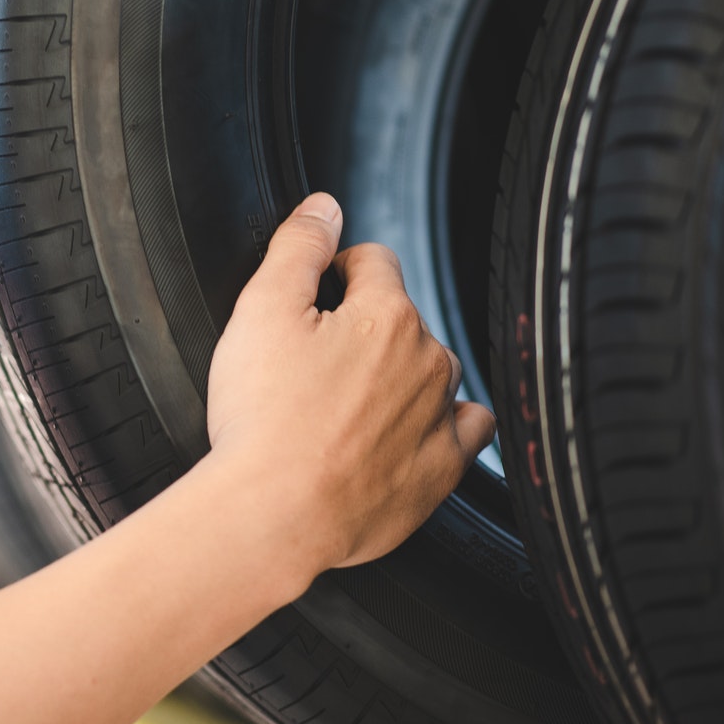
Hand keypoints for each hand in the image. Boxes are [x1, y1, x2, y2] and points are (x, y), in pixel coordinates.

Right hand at [203, 193, 494, 589]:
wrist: (273, 515)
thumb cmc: (262, 418)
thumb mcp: (260, 310)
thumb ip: (298, 248)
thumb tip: (325, 208)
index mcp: (387, 315)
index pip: (373, 261)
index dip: (334, 272)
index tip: (309, 300)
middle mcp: (428, 361)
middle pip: (401, 318)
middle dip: (362, 328)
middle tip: (309, 363)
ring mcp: (439, 420)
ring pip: (431, 373)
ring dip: (398, 375)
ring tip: (344, 404)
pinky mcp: (439, 473)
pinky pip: (462, 433)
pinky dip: (439, 425)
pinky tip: (405, 434)